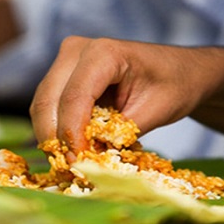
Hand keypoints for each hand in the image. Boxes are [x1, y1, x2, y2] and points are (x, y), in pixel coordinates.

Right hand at [30, 36, 216, 152]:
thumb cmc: (174, 85)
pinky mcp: (64, 75)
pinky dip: (58, 132)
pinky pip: (51, 107)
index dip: (72, 135)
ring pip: (43, 106)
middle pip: (48, 101)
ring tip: (73, 167)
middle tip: (70, 173)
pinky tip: (73, 152)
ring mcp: (67, 60)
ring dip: (53, 139)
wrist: (180, 70)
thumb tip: (91, 160)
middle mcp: (78, 50)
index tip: (79, 165)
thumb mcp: (155, 111)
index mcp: (104, 52)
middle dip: (55, 141)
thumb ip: (122, 134)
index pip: (74, 98)